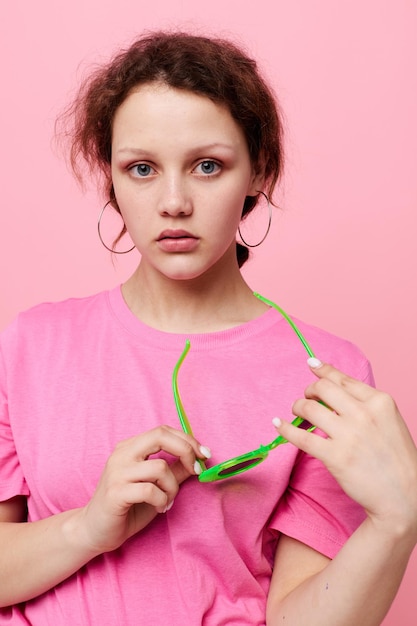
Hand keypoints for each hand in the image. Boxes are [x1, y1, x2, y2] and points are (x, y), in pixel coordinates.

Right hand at [80, 425, 209, 553]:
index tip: (205, 454)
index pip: (163, 431)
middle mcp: (122, 454)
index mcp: (131, 447)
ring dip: (173, 487)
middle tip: (196, 470)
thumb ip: (175, 471)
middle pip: (160, 436)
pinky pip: (150, 490)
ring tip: (167, 500)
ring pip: (160, 467)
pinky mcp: (115, 493)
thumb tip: (198, 459)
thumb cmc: (128, 506)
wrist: (94, 530)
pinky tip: (159, 507)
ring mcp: (117, 472)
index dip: (187, 440)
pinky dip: (162, 500)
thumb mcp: (157, 485)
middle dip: (186, 451)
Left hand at [273, 360, 416, 539]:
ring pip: (309, 408)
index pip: (343, 379)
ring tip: (297, 412)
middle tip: (306, 398)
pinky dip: (285, 429)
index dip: (323, 370)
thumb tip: (335, 388)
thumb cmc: (397, 460)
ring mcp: (349, 435)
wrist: (405, 497)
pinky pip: (301, 436)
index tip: (311, 364)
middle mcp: (364, 414)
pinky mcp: (335, 457)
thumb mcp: (389, 421)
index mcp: (380, 401)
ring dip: (297, 407)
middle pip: (323, 388)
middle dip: (309, 390)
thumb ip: (366, 404)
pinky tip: (279, 425)